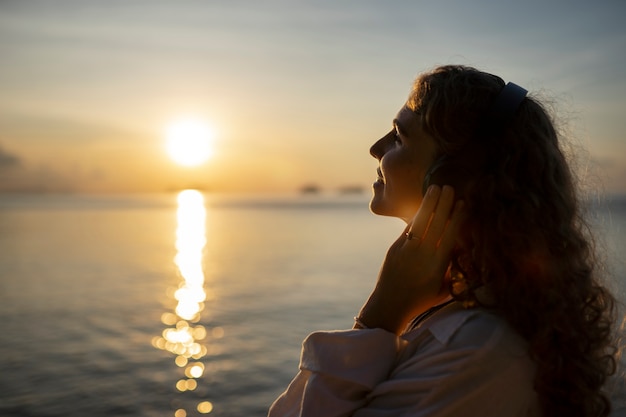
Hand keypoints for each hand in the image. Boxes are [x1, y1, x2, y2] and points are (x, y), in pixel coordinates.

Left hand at [356, 185, 464, 334]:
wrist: (389, 304)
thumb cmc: (421, 300)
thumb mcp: (443, 290)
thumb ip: (453, 271)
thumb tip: (462, 251)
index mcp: (437, 266)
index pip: (450, 236)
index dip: (457, 218)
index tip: (463, 204)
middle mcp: (422, 255)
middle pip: (435, 224)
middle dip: (443, 204)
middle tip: (450, 187)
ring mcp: (406, 250)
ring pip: (420, 222)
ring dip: (429, 204)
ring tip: (435, 188)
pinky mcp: (395, 248)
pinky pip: (408, 228)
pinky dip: (417, 216)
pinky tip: (424, 206)